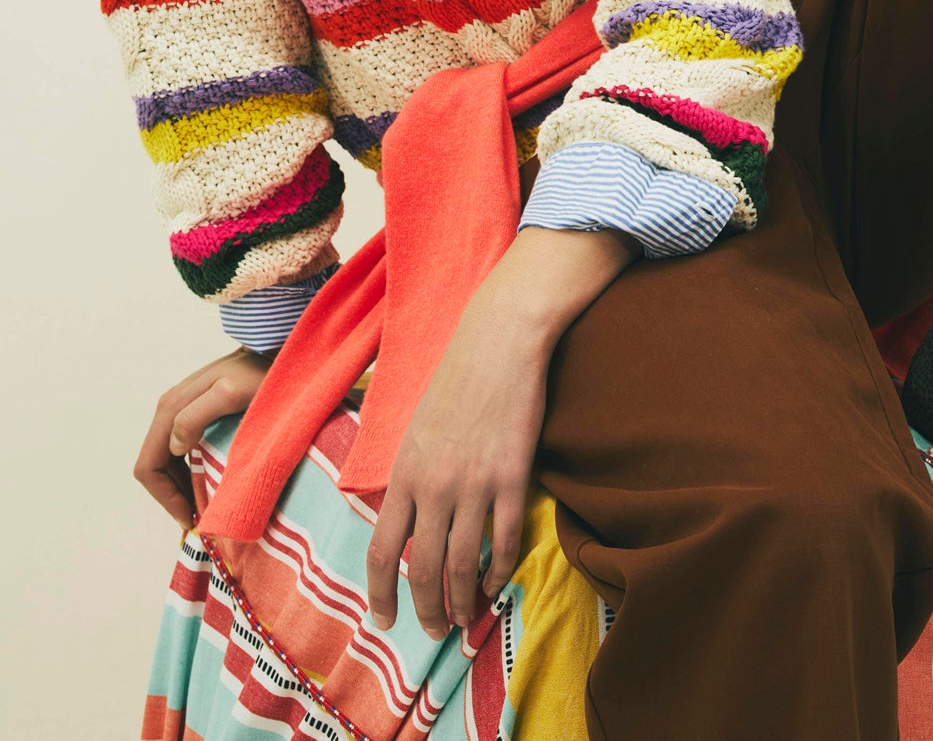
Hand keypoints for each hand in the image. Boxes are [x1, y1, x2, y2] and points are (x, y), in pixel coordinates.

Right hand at [135, 344, 277, 527]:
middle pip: (153, 466)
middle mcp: (168, 409)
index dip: (165, 498)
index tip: (189, 518)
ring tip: (202, 506)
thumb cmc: (259, 372)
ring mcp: (180, 410)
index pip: (149, 465)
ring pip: (165, 461)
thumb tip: (174, 446)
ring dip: (178, 487)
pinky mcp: (195, 412)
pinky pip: (179, 451)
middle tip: (196, 518)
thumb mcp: (231, 392)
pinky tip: (206, 483)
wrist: (277, 351)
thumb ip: (197, 415)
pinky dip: (187, 473)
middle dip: (170, 496)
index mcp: (171, 408)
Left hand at [364, 293, 549, 638]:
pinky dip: (499, 573)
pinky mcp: (512, 477)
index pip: (382, 550)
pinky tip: (495, 585)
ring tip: (463, 621)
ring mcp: (474, 483)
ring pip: (464, 565)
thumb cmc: (457, 378)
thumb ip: (409, 475)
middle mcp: (434, 485)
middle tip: (432, 631)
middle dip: (426, 610)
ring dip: (462, 602)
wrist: (499, 340)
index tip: (384, 621)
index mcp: (404, 472)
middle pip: (423, 568)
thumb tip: (403, 517)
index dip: (381, 594)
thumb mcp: (416, 428)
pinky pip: (505, 542)